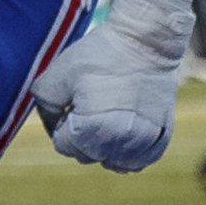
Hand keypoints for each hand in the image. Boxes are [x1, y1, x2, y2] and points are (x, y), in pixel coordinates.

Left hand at [33, 0, 193, 171]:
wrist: (147, 41)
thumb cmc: (101, 54)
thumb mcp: (59, 72)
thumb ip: (44, 103)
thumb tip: (51, 124)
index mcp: (89, 130)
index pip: (64, 146)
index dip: (63, 122)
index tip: (74, 101)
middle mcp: (117, 143)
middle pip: (87, 156)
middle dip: (82, 135)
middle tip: (92, 103)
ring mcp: (142, 143)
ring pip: (113, 163)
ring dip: (106, 145)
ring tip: (109, 114)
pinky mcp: (161, 138)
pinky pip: (138, 161)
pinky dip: (130, 150)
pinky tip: (126, 127)